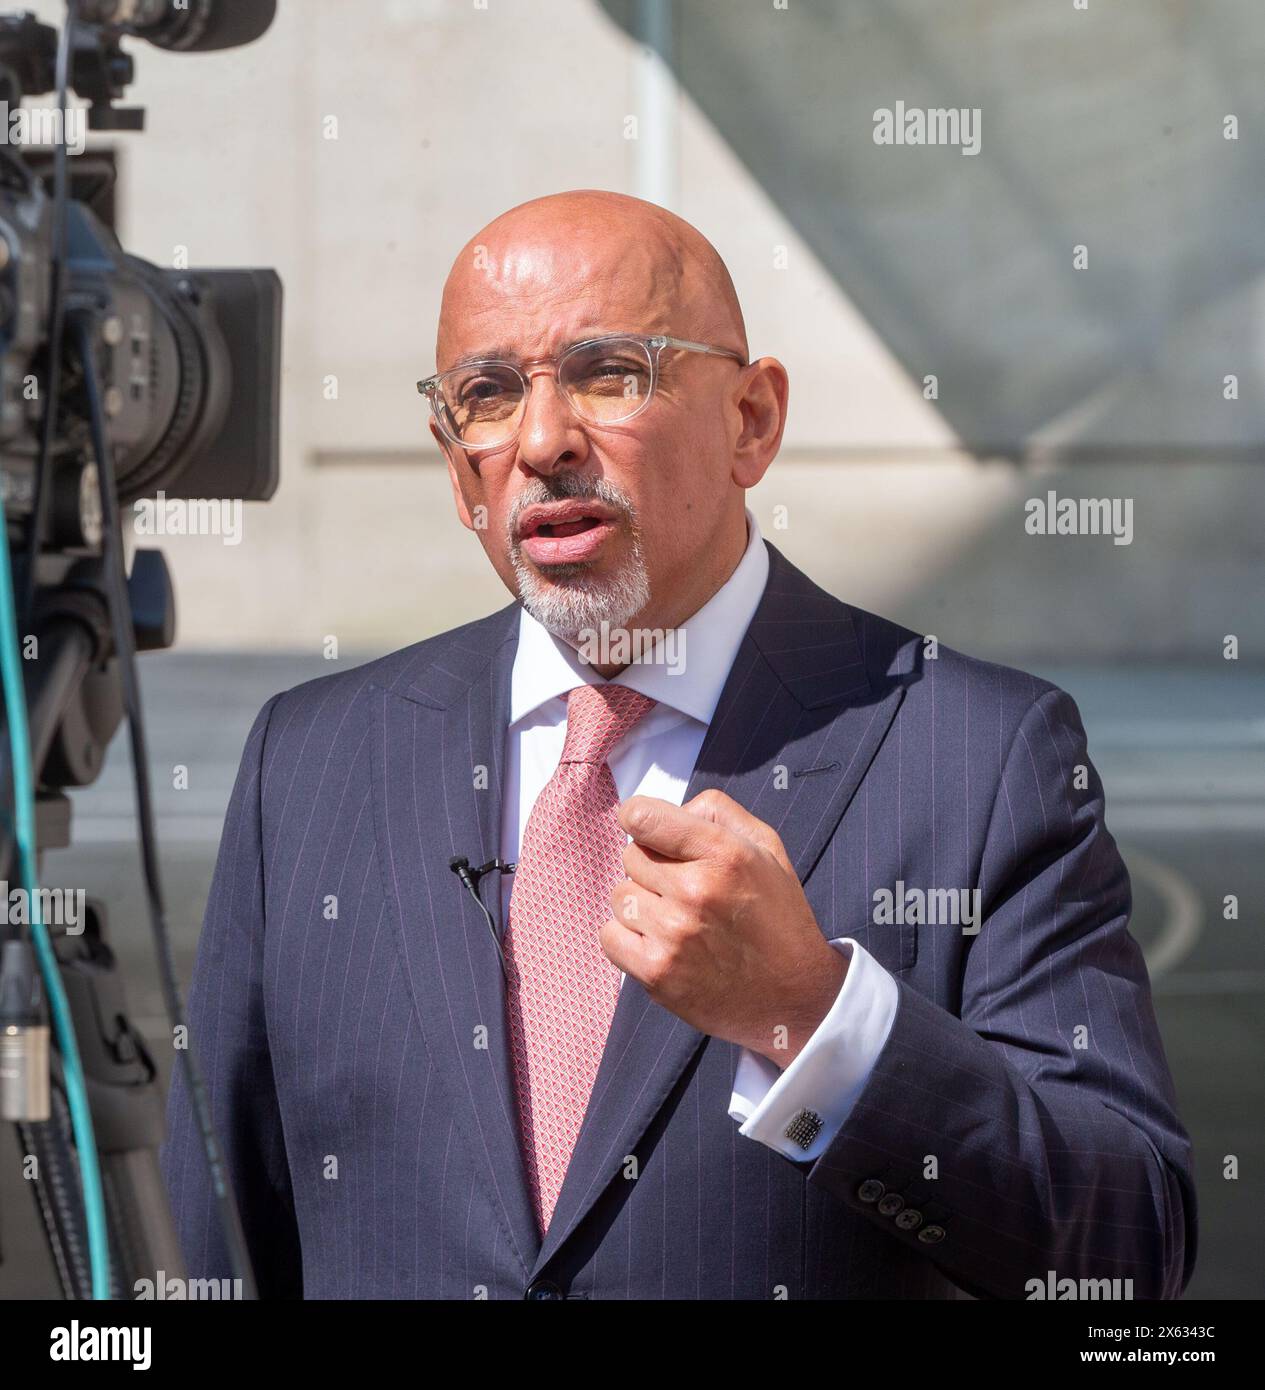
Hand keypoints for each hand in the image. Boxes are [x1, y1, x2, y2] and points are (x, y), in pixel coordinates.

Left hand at [600, 789, 846, 1066]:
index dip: (639, 818)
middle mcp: (696, 890)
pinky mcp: (657, 973)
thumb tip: (671, 808)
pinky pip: (610, 936)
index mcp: (724, 853)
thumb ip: (719, 812)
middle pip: (631, 856)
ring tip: (678, 920)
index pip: (643, 817)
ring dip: (642, 903)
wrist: (792, 998)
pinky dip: (628, 938)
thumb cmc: (778, 917)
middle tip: (684, 888)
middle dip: (652, 866)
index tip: (646, 828)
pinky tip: (661, 943)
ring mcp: (674, 934)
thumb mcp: (767, 849)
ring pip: (620, 896)